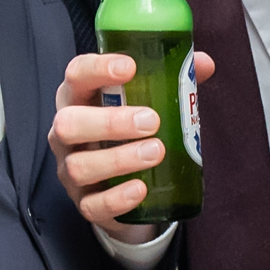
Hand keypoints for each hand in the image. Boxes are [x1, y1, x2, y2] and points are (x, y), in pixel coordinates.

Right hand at [51, 48, 216, 236]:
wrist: (120, 182)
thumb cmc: (128, 131)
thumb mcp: (145, 100)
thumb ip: (171, 80)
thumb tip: (204, 65)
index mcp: (79, 98)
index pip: (76, 75)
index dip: (97, 68)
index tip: (130, 67)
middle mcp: (65, 133)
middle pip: (68, 123)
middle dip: (109, 121)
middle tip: (151, 120)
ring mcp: (70, 170)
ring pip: (79, 166)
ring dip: (119, 159)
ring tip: (156, 152)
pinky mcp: (84, 203)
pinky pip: (93, 205)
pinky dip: (117, 198)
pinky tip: (140, 189)